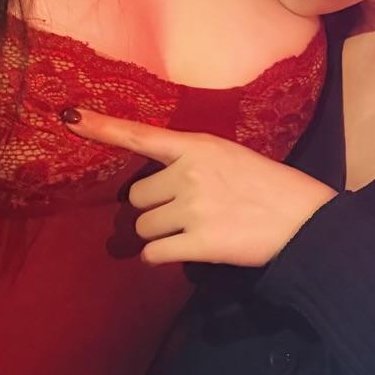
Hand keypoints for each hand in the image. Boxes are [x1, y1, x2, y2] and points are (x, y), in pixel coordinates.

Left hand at [64, 109, 335, 266]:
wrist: (305, 222)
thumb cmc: (272, 188)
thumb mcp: (232, 158)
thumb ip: (193, 163)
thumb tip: (157, 187)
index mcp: (197, 146)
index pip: (140, 135)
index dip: (101, 127)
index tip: (69, 116)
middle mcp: (189, 173)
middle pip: (136, 199)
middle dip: (153, 210)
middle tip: (187, 214)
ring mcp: (192, 208)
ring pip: (144, 228)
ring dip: (160, 236)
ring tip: (195, 233)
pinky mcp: (198, 242)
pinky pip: (155, 254)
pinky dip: (162, 259)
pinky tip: (186, 253)